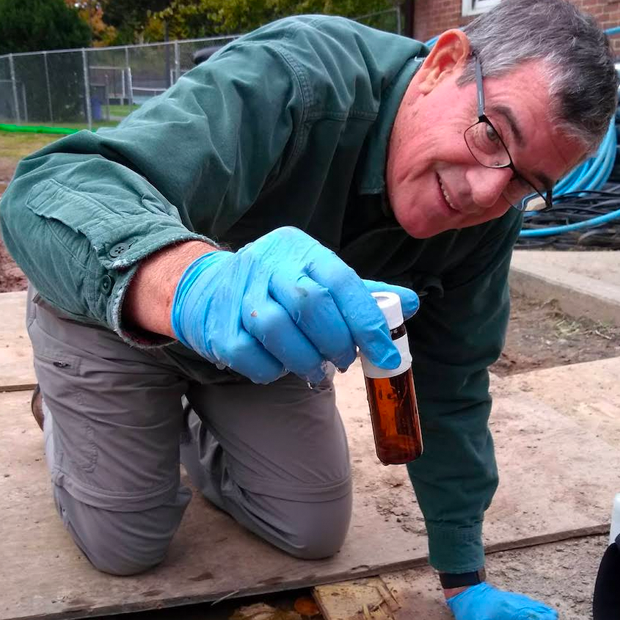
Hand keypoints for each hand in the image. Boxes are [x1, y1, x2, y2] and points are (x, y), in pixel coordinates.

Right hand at [170, 226, 418, 383]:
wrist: (207, 289)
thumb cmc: (279, 288)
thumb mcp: (320, 278)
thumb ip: (363, 294)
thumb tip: (412, 303)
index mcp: (300, 249)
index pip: (342, 281)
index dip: (368, 322)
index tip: (386, 355)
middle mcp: (267, 264)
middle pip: (310, 303)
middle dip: (336, 341)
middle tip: (344, 361)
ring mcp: (238, 293)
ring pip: (276, 329)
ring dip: (305, 359)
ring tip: (315, 369)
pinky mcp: (218, 326)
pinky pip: (251, 356)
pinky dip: (273, 370)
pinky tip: (280, 366)